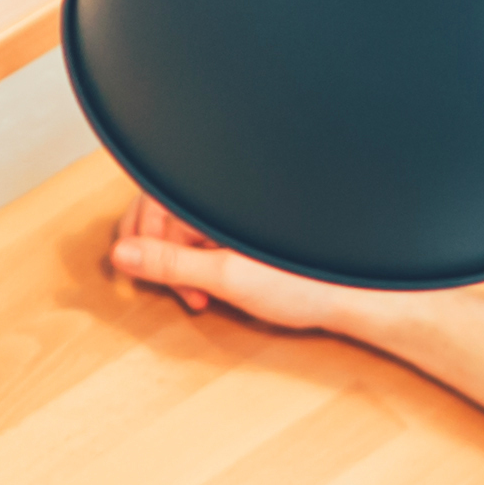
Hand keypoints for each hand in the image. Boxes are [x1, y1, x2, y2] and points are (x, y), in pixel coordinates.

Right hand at [108, 196, 366, 334]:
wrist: (361, 291)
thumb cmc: (309, 280)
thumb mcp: (227, 277)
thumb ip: (170, 264)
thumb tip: (122, 255)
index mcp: (218, 191)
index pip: (150, 205)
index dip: (144, 248)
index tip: (149, 279)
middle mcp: (227, 190)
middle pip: (164, 214)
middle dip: (163, 256)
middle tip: (183, 293)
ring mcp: (239, 206)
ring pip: (187, 226)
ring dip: (186, 263)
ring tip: (206, 293)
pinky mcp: (252, 222)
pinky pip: (210, 232)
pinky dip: (206, 259)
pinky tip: (222, 281)